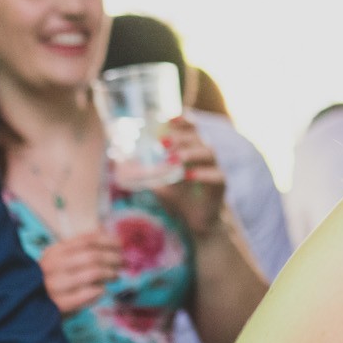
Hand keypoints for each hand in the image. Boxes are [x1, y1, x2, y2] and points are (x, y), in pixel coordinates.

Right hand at [41, 229, 121, 313]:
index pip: (86, 240)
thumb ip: (78, 250)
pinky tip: (102, 290)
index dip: (108, 241)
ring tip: (116, 276)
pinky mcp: (60, 304)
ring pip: (93, 273)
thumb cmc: (51, 281)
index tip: (120, 245)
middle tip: (122, 262)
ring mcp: (55, 285)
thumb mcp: (58, 261)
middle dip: (113, 258)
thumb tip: (108, 237)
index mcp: (54, 252)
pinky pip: (88, 293)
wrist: (29, 308)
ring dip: (110, 273)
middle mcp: (53, 266)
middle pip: (93, 256)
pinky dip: (100, 290)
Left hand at [154, 117, 226, 237]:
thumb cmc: (179, 200)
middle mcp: (206, 159)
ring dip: (191, 153)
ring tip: (174, 159)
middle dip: (182, 137)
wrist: (197, 224)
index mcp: (193, 153)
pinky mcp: (221, 187)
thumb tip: (121, 164)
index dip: (184, 121)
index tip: (170, 118)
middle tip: (164, 142)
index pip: (193, 130)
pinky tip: (189, 176)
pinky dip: (203, 174)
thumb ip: (147, 174)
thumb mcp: (159, 185)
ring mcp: (215, 171)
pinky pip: (217, 177)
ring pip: (209, 154)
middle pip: (200, 138)